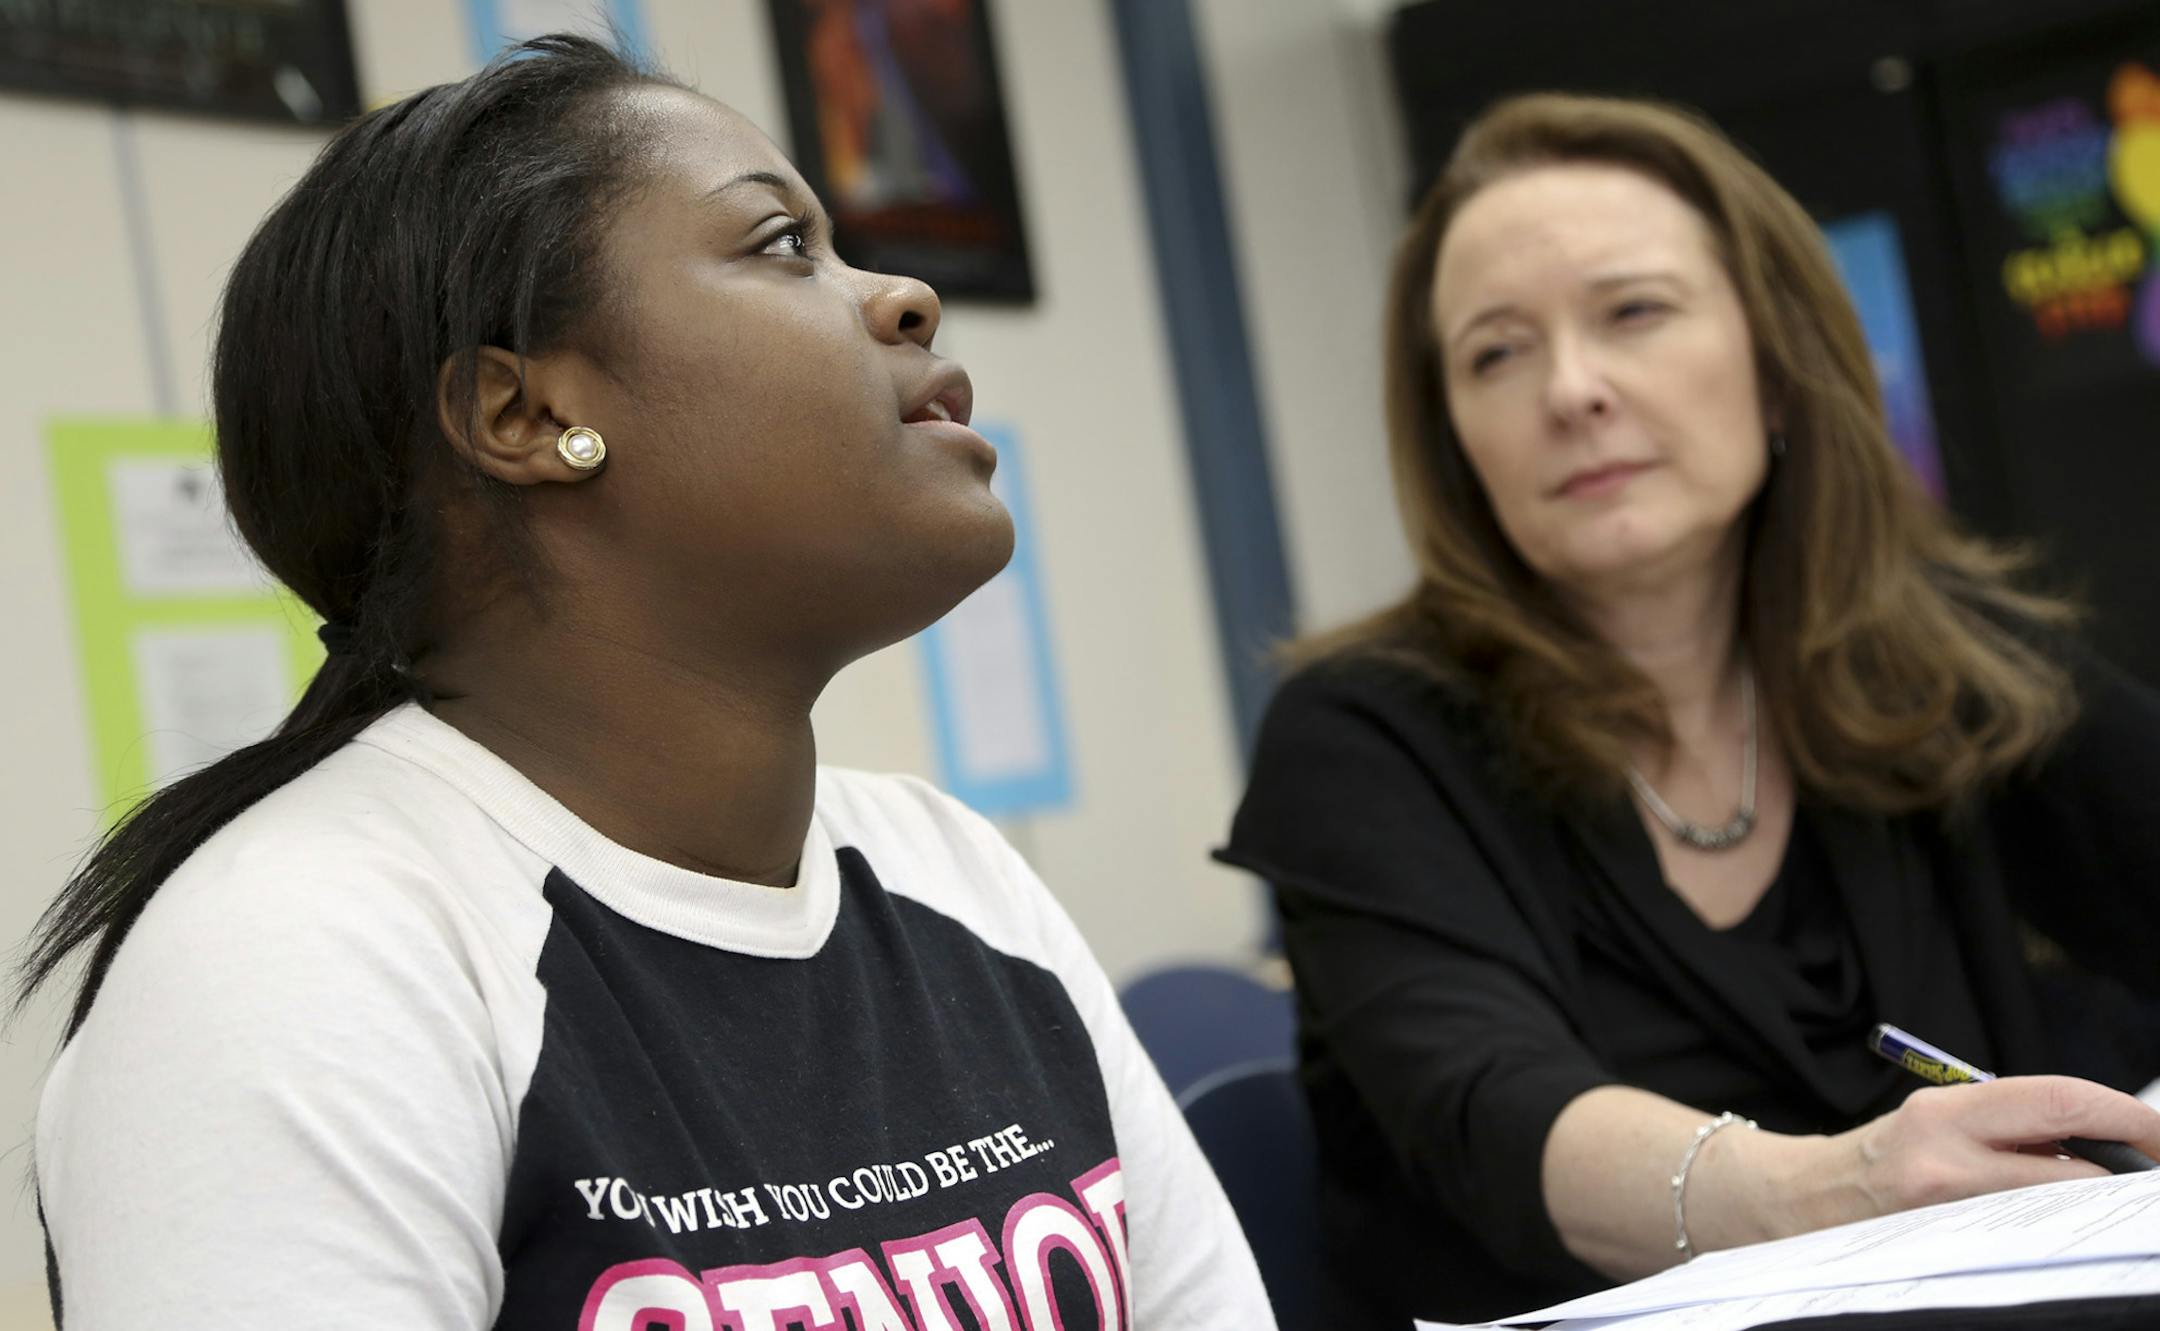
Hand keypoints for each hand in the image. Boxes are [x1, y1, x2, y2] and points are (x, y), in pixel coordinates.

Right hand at [1786, 1076, 2159, 1229]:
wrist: (1799, 1204)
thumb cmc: (1882, 1160)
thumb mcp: (1936, 1121)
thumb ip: (2009, 1125)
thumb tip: (2107, 1139)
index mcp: (1946, 1112)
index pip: (2062, 1099)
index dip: (2128, 1114)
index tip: (2159, 1132)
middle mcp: (1945, 1162)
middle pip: (2078, 1166)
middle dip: (2128, 1172)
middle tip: (2151, 1177)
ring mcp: (1947, 1215)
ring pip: (2061, 1210)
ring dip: (2089, 1205)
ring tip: (2083, 1202)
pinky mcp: (1946, 1252)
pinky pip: (2030, 1241)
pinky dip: (2053, 1232)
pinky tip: (2043, 1230)